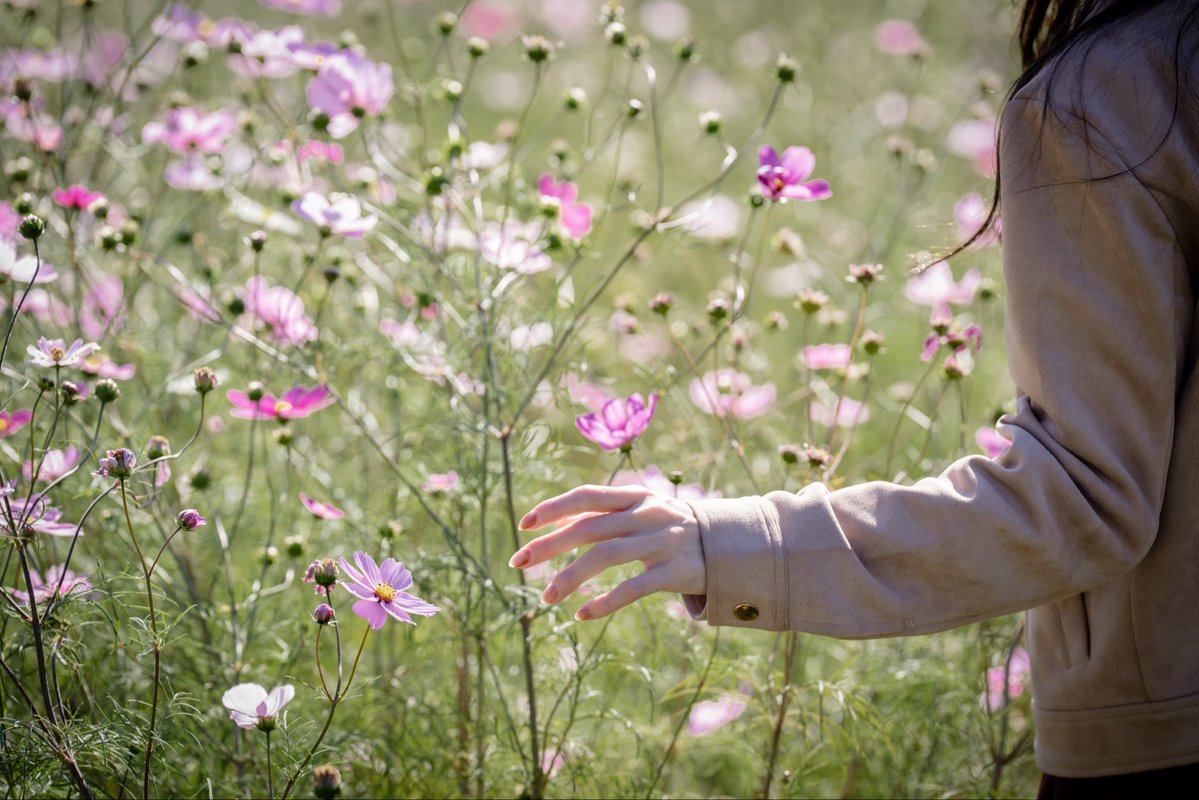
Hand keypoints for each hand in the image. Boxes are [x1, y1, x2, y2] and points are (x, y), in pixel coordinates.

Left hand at [508, 484, 704, 620]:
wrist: (726, 543)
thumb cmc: (668, 526)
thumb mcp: (642, 509)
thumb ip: (605, 514)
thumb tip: (553, 526)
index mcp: (635, 496)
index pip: (587, 495)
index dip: (554, 508)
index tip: (524, 525)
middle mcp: (647, 514)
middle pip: (589, 528)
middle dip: (550, 545)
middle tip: (518, 562)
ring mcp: (661, 542)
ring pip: (605, 556)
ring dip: (571, 577)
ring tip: (546, 597)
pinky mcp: (674, 572)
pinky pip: (633, 589)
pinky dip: (605, 602)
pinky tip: (582, 615)